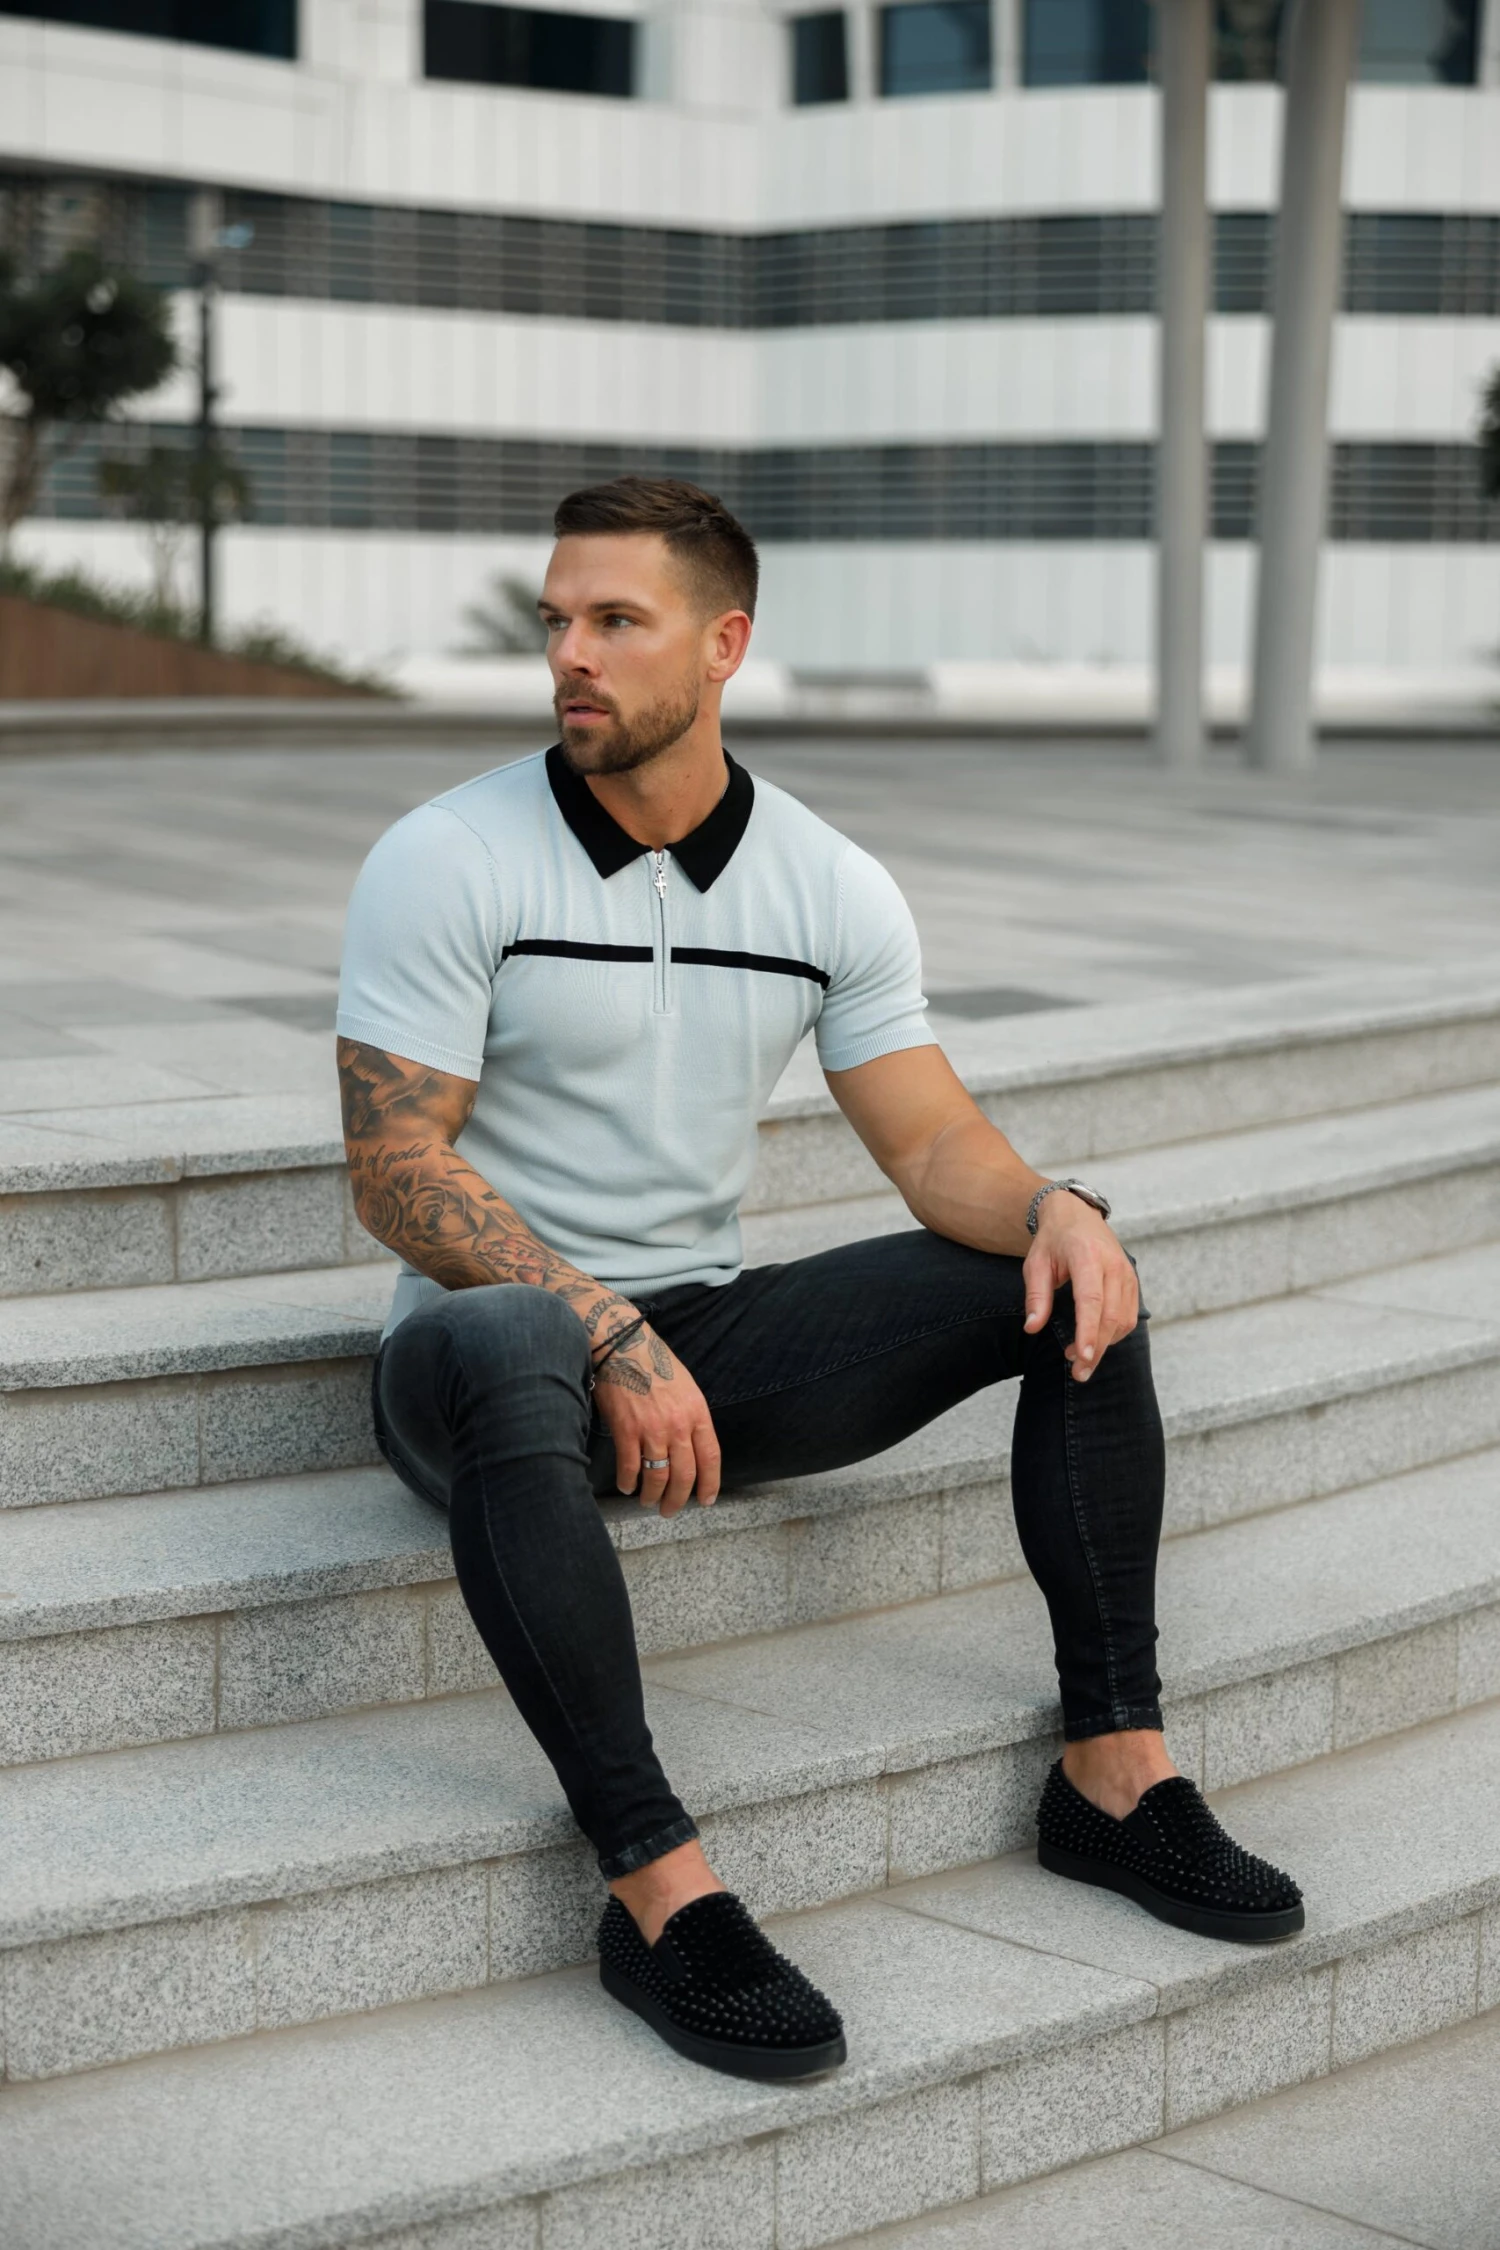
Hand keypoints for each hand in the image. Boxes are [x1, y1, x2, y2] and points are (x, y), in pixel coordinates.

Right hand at [593, 1323, 721, 1516]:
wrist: (622, 1345)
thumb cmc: (653, 1363)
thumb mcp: (685, 1387)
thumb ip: (690, 1417)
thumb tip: (690, 1448)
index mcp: (697, 1412)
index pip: (710, 1457)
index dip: (710, 1483)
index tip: (706, 1501)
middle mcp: (678, 1424)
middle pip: (684, 1474)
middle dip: (678, 1499)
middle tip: (671, 1511)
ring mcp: (651, 1428)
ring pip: (657, 1476)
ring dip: (653, 1496)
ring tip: (648, 1502)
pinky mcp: (625, 1429)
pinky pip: (629, 1467)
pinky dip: (628, 1482)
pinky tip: (626, 1486)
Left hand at [1022, 1192, 1137, 1380]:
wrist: (1077, 1215)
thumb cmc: (1053, 1241)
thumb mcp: (1035, 1264)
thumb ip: (1035, 1296)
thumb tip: (1032, 1328)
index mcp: (1086, 1256)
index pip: (1091, 1300)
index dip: (1088, 1332)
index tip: (1082, 1357)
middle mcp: (1113, 1265)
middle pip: (1110, 1316)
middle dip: (1096, 1349)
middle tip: (1078, 1373)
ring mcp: (1127, 1273)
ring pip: (1124, 1320)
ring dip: (1105, 1345)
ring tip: (1080, 1358)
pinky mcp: (1133, 1281)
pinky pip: (1130, 1316)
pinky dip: (1115, 1334)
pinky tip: (1096, 1341)